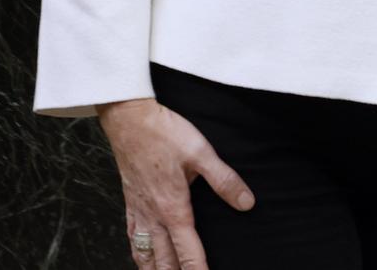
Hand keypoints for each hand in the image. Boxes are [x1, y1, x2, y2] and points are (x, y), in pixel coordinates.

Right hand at [97, 98, 253, 269]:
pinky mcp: (130, 203)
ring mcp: (139, 211)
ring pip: (145, 254)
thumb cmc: (165, 134)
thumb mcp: (202, 153)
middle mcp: (154, 216)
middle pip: (164, 261)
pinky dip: (138, 255)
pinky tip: (142, 258)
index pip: (188, 252)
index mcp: (174, 208)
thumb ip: (225, 180)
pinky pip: (132, 239)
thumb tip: (246, 203)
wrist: (129, 120)